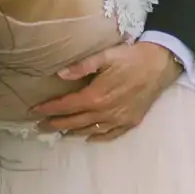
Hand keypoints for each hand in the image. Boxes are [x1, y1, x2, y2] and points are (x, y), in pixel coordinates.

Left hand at [33, 38, 179, 141]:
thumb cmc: (132, 57)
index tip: (33, 112)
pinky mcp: (131, 122)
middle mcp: (105, 112)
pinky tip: (88, 138)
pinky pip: (110, 134)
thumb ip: (82, 66)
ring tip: (59, 131)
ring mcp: (119, 119)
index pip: (66, 106)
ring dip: (72, 131)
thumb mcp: (106, 55)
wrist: (161, 64)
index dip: (49, 109)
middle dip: (55, 124)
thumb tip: (60, 74)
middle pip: (75, 121)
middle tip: (39, 126)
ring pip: (90, 130)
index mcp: (96, 96)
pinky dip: (97, 137)